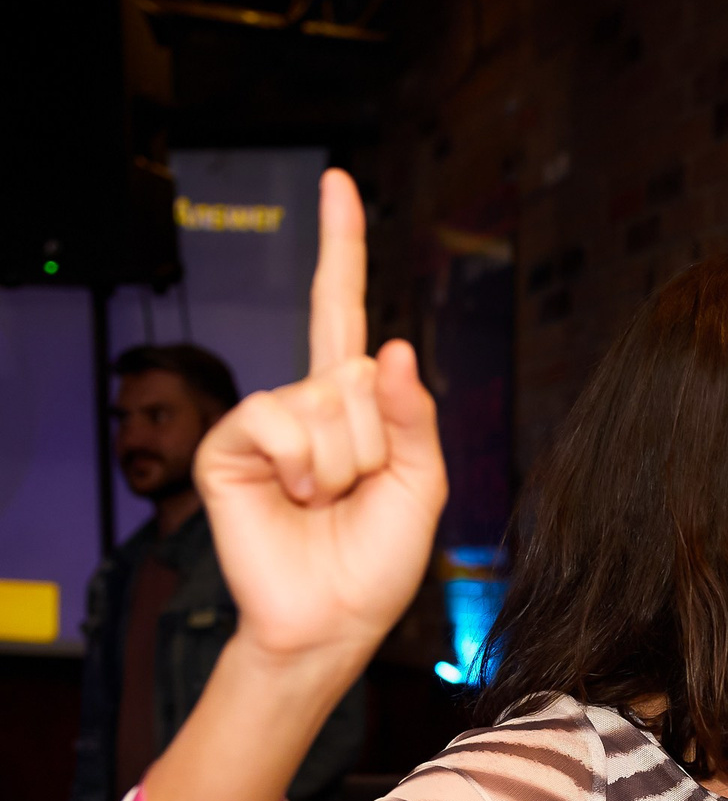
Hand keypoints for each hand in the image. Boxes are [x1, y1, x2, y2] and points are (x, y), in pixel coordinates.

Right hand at [194, 170, 446, 668]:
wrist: (333, 618)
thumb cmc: (377, 558)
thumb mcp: (423, 484)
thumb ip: (414, 414)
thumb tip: (389, 346)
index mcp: (353, 404)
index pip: (340, 309)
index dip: (339, 246)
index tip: (337, 182)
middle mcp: (307, 399)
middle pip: (357, 373)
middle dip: (377, 442)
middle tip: (357, 492)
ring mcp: (266, 419)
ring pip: (326, 402)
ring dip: (344, 464)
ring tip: (326, 503)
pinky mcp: (231, 444)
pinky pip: (281, 420)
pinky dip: (304, 466)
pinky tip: (296, 499)